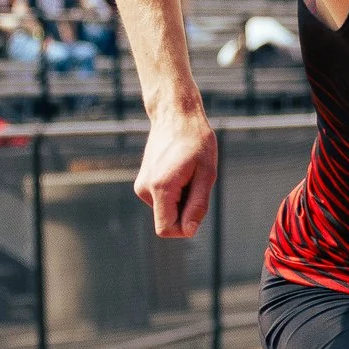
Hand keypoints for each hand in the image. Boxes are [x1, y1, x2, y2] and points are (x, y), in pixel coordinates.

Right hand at [134, 101, 215, 236]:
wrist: (175, 117)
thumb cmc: (196, 142)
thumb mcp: (206, 174)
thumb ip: (197, 205)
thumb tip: (188, 232)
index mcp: (160, 188)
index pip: (166, 229)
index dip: (184, 229)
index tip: (197, 209)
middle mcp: (145, 189)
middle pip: (168, 221)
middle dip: (186, 210)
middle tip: (195, 182)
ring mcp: (141, 186)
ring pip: (166, 211)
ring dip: (182, 200)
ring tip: (188, 174)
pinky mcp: (143, 183)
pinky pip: (163, 201)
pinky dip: (175, 194)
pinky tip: (180, 172)